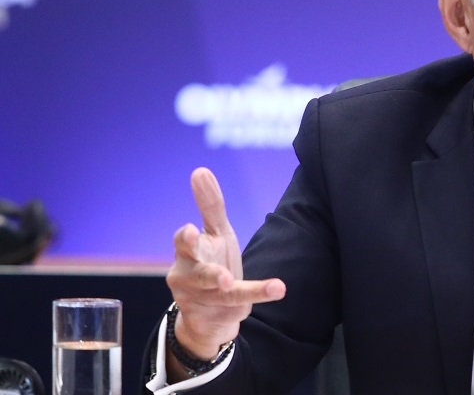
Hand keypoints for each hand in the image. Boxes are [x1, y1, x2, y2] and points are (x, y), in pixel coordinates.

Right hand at [165, 167, 285, 359]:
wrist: (209, 314)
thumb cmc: (211, 263)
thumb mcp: (216, 234)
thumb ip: (210, 205)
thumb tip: (200, 170)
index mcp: (187, 250)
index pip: (184, 239)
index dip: (187, 234)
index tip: (192, 228)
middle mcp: (186, 272)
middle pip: (188, 261)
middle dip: (189, 251)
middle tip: (191, 237)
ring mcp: (197, 294)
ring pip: (211, 283)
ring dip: (219, 279)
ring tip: (229, 281)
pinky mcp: (215, 311)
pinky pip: (237, 300)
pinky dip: (258, 292)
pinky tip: (278, 287)